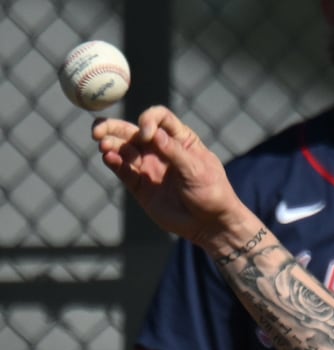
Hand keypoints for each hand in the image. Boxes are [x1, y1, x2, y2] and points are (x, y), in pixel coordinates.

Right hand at [93, 106, 251, 250]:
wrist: (210, 225)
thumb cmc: (212, 194)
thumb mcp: (198, 171)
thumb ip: (175, 153)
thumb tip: (155, 134)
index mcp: (180, 140)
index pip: (160, 118)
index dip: (149, 120)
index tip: (147, 134)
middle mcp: (161, 149)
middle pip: (132, 130)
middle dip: (113, 127)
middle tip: (98, 129)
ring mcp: (149, 167)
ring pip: (123, 149)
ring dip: (110, 144)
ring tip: (103, 145)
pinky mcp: (141, 186)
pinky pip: (122, 170)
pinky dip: (113, 162)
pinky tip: (108, 158)